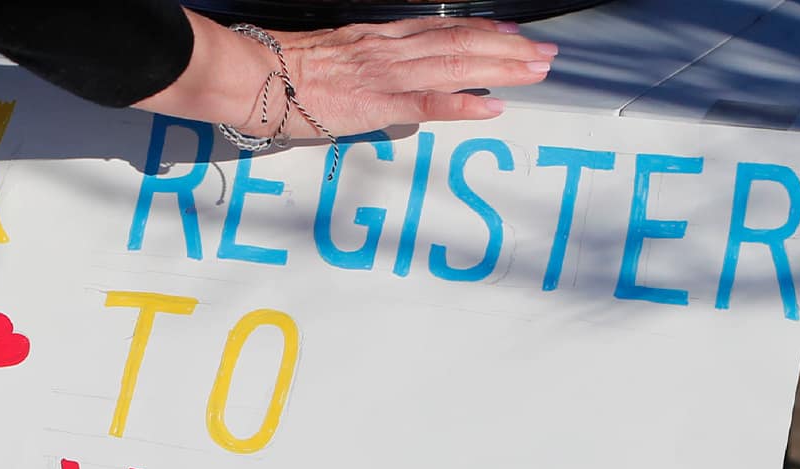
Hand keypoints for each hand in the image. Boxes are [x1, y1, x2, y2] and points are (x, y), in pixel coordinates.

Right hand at [136, 12, 555, 137]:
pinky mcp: (375, 101)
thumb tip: (390, 85)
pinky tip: (491, 107)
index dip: (482, 32)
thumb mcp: (333, 58)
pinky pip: (427, 101)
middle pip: (459, 43)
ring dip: (500, 68)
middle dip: (507, 48)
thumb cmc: (282, 72)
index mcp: (378, 38)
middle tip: (546, 53)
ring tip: (537, 69)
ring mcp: (384, 74)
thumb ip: (366, 66)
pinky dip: (462, 104)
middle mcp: (388, 49)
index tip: (513, 35)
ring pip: (454, 64)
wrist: (252, 76)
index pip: (440, 30)